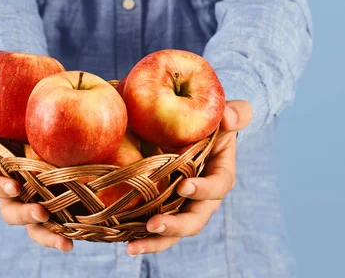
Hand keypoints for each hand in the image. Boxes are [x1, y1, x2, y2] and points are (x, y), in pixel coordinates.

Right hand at [0, 111, 72, 251]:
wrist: (47, 121)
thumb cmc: (18, 118)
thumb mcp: (0, 115)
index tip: (14, 186)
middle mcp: (15, 189)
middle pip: (9, 211)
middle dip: (23, 214)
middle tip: (40, 212)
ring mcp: (34, 199)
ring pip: (31, 226)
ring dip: (43, 234)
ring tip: (62, 239)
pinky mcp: (55, 205)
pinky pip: (54, 226)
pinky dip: (59, 238)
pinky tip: (70, 244)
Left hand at [125, 100, 252, 255]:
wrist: (192, 126)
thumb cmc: (213, 119)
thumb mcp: (228, 112)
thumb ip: (236, 113)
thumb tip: (227, 119)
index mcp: (220, 174)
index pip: (218, 186)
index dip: (203, 190)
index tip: (184, 186)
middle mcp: (202, 195)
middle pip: (195, 219)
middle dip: (176, 226)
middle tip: (154, 225)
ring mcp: (182, 203)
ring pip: (173, 230)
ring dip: (155, 240)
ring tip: (132, 247)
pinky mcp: (162, 203)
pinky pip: (153, 223)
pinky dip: (139, 234)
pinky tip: (123, 242)